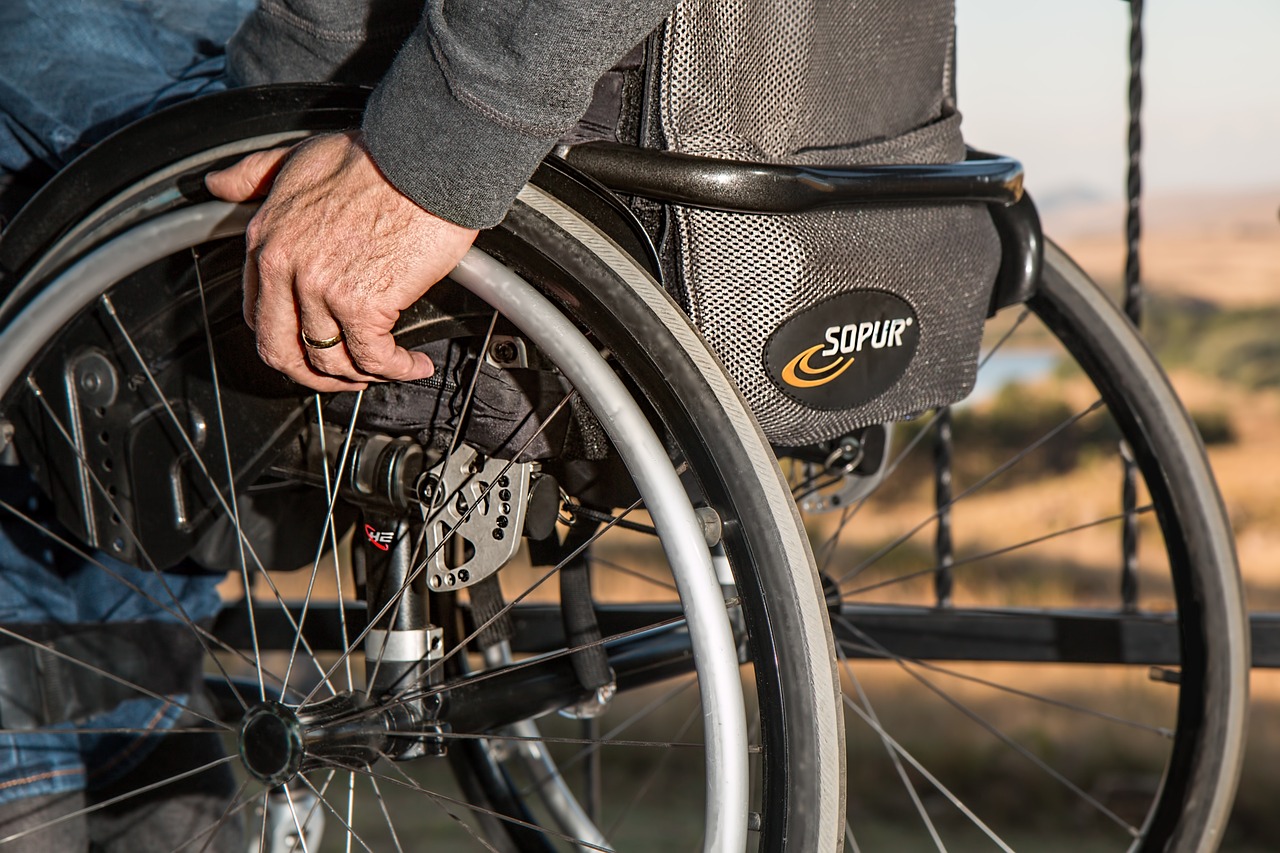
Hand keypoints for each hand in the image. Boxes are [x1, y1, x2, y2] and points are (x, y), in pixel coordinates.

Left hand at [205, 131, 478, 391]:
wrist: (425, 158)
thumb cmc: (377, 156)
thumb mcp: (298, 156)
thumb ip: (255, 174)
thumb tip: (219, 184)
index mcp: (266, 239)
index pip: (259, 315)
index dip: (288, 340)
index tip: (314, 343)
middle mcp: (285, 268)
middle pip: (283, 352)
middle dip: (315, 376)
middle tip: (345, 377)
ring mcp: (322, 289)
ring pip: (331, 362)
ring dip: (363, 376)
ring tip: (389, 368)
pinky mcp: (363, 304)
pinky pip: (374, 359)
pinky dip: (397, 370)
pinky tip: (415, 363)